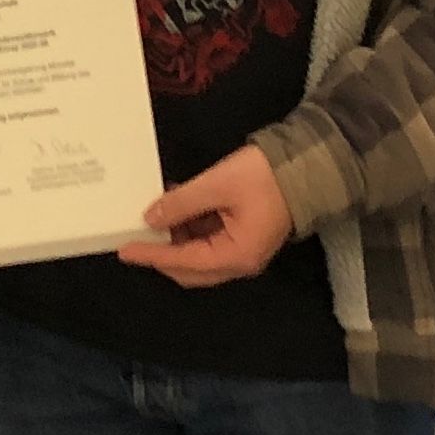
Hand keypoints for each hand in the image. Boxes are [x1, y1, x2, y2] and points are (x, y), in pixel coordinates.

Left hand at [117, 145, 292, 289]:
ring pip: (198, 256)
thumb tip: (150, 217)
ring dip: (176, 238)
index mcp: (236, 256)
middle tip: (136, 233)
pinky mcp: (244, 238)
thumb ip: (181, 203)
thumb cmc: (267, 175)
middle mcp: (240, 262)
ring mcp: (244, 252)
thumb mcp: (217, 184)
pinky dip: (191, 229)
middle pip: (190, 270)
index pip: (183, 262)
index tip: (125, 249)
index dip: (152, 255)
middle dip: (162, 253)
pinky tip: (179, 206)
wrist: (309, 165)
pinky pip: (210, 242)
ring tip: (158, 211)